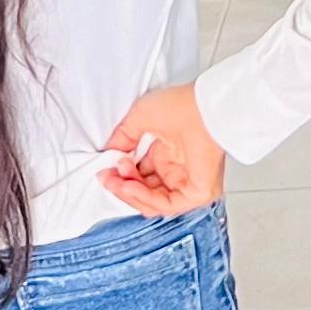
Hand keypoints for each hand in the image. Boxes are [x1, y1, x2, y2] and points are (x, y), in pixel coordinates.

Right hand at [102, 84, 226, 212]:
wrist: (204, 105)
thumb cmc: (182, 105)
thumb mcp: (140, 117)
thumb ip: (123, 137)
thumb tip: (110, 154)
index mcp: (169, 154)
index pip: (140, 176)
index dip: (121, 176)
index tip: (106, 170)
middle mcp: (179, 170)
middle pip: (144, 192)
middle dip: (122, 186)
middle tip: (108, 177)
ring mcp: (189, 183)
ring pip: (152, 202)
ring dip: (129, 193)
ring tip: (117, 180)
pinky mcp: (198, 192)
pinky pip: (166, 205)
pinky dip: (144, 198)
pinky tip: (129, 186)